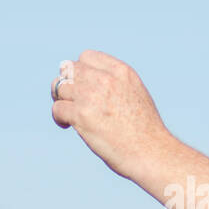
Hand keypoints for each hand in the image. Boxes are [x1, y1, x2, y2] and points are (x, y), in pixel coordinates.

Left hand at [50, 50, 173, 178]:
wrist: (151, 152)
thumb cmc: (145, 130)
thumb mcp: (136, 94)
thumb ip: (116, 84)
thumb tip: (90, 84)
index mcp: (121, 71)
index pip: (87, 56)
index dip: (80, 70)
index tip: (81, 84)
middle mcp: (106, 79)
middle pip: (69, 70)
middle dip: (66, 84)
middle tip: (69, 100)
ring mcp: (92, 96)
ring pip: (60, 88)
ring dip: (61, 100)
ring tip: (68, 115)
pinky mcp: (81, 115)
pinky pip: (57, 108)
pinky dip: (59, 117)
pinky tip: (67, 126)